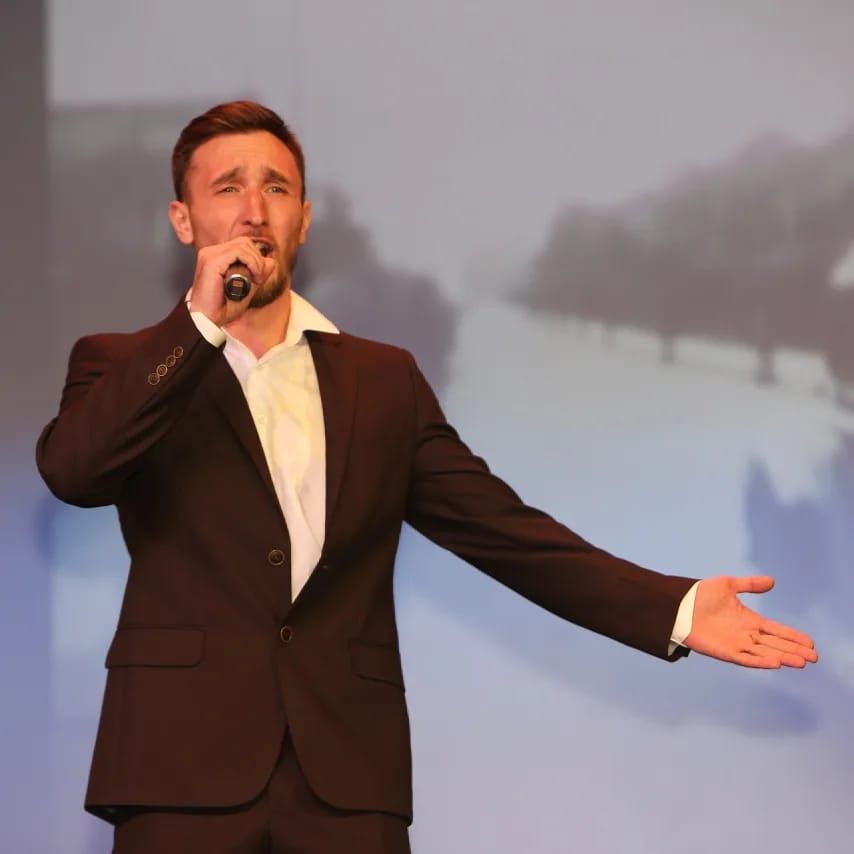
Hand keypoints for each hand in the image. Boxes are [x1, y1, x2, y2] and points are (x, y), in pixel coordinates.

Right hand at [188, 236, 276, 325]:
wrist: (207, 320)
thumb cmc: (222, 308)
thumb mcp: (247, 288)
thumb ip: (257, 273)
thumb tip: (271, 260)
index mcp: (217, 257)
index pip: (243, 245)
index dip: (256, 258)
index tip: (259, 278)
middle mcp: (212, 253)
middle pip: (244, 242)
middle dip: (258, 259)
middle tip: (259, 278)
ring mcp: (210, 255)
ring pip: (243, 245)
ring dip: (256, 262)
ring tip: (256, 279)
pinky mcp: (211, 261)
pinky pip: (238, 252)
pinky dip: (251, 263)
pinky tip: (253, 276)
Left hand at [684, 576, 817, 668]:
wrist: (678, 605)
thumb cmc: (700, 595)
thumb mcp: (727, 585)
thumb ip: (749, 584)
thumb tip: (772, 581)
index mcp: (749, 619)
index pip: (776, 630)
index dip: (792, 636)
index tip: (810, 643)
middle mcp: (746, 634)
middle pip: (775, 644)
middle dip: (794, 650)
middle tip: (813, 658)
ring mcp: (736, 643)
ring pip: (765, 653)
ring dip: (782, 657)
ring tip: (801, 662)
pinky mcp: (724, 651)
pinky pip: (746, 658)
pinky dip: (760, 661)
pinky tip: (775, 663)